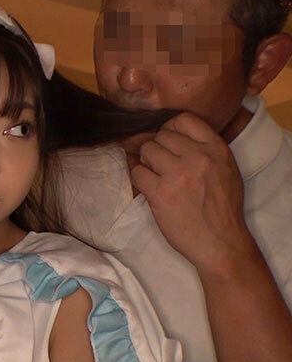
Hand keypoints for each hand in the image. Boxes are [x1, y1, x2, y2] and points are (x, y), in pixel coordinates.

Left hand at [130, 112, 253, 274]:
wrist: (221, 242)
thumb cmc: (221, 208)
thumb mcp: (225, 169)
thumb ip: (204, 149)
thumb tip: (171, 135)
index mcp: (216, 149)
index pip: (183, 119)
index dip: (170, 129)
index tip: (168, 143)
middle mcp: (198, 157)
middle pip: (160, 136)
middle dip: (157, 149)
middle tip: (161, 166)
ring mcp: (178, 175)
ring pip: (146, 151)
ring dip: (146, 163)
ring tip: (156, 178)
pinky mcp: (160, 193)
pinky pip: (136, 172)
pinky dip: (138, 179)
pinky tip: (148, 188)